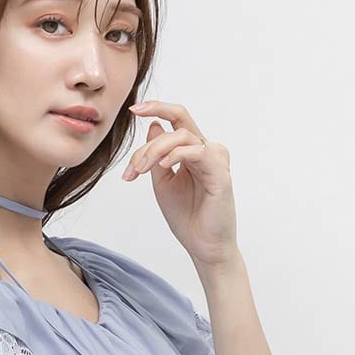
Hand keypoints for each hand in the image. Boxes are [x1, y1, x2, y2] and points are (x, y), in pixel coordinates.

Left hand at [121, 99, 238, 265]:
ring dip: (154, 150)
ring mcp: (215, 159)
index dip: (156, 109)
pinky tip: (162, 165)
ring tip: (140, 170)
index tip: (132, 110)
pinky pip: (198, 152)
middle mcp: (206, 150)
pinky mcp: (221, 173)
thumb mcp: (163, 182)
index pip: (176, 121)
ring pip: (182, 136)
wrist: (203, 245)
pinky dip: (177, 154)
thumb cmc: (186, 216)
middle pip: (181, 119)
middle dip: (156, 112)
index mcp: (192, 151)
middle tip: (132, 126)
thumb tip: (154, 126)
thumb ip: (156, 156)